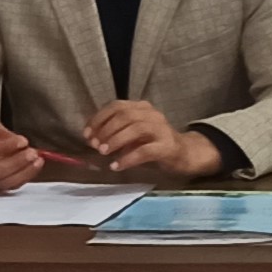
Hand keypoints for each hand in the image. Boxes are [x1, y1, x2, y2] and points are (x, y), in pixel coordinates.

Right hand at [0, 120, 42, 193]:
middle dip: (16, 163)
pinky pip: (7, 187)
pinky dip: (23, 178)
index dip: (6, 147)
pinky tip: (33, 168)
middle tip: (32, 153)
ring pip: (1, 183)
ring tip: (37, 160)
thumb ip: (2, 134)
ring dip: (23, 172)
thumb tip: (20, 143)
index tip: (23, 141)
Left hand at [81, 98, 218, 178]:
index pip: (116, 106)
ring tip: (104, 153)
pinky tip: (117, 165)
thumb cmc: (153, 144)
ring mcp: (161, 129)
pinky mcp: (167, 147)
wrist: (184, 154)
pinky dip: (127, 158)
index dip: (99, 119)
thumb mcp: (133, 134)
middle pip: (125, 115)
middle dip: (105, 130)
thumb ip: (115, 132)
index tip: (87, 134)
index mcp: (141, 108)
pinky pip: (145, 151)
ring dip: (115, 140)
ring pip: (136, 129)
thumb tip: (92, 137)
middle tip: (95, 145)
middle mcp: (152, 115)